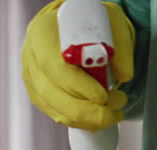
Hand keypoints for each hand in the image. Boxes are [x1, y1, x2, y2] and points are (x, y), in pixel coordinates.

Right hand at [21, 1, 135, 131]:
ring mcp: (32, 78)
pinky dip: (81, 121)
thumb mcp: (109, 21)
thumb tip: (124, 75)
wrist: (72, 25)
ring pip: (57, 111)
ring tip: (113, 112)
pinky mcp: (38, 94)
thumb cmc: (89, 21)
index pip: (56, 67)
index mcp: (42, 33)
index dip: (79, 86)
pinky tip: (98, 116)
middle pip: (54, 95)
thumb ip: (119, 46)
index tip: (103, 96)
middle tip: (116, 108)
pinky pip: (58, 115)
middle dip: (89, 111)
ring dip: (88, 119)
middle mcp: (32, 57)